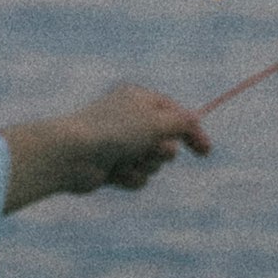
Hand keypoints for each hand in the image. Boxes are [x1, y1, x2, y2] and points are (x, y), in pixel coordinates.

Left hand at [1, 82, 210, 211]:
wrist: (73, 155)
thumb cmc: (114, 131)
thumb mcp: (156, 121)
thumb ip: (182, 122)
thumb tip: (195, 122)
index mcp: (139, 99)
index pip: (175, 113)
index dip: (192, 131)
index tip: (205, 151)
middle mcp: (129, 119)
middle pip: (166, 142)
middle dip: (161, 152)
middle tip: (150, 149)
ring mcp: (120, 144)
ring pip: (152, 163)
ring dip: (145, 166)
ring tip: (125, 161)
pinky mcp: (112, 167)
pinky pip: (137, 177)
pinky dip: (130, 178)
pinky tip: (114, 174)